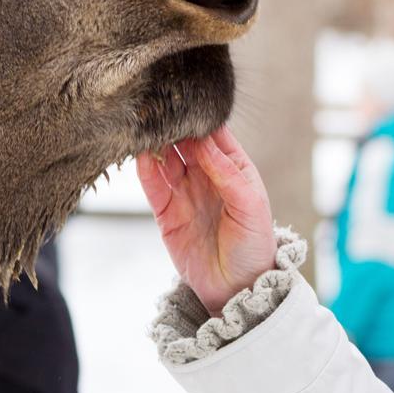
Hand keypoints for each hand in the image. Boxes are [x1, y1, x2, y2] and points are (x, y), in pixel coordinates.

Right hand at [136, 127, 275, 315]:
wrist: (237, 289)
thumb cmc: (255, 246)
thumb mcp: (250, 206)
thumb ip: (226, 173)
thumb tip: (203, 142)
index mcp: (234, 170)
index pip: (214, 136)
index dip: (201, 120)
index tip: (186, 104)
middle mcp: (207, 177)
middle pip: (185, 145)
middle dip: (173, 129)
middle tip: (158, 111)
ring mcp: (184, 194)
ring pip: (165, 162)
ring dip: (155, 146)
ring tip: (143, 129)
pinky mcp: (166, 213)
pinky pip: (153, 187)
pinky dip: (144, 171)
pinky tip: (138, 156)